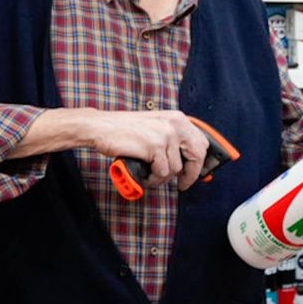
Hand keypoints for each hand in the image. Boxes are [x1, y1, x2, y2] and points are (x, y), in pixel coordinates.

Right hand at [85, 110, 211, 190]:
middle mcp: (175, 124)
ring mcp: (166, 135)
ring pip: (176, 168)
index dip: (200, 161)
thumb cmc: (126, 130)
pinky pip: (162, 171)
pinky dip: (154, 178)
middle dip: (190, 174)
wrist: (101, 127)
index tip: (195, 173)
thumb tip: (188, 162)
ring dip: (163, 177)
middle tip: (182, 184)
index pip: (201, 142)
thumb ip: (173, 139)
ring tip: (151, 176)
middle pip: (196, 156)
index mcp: (178, 119)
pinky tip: (145, 175)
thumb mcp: (156, 127)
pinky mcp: (155, 146)